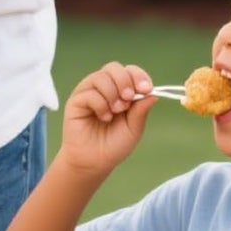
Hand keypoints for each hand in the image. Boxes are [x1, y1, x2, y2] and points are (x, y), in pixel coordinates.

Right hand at [58, 61, 155, 175]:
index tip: (146, 89)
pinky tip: (103, 118)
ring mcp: (89, 92)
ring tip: (115, 112)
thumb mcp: (133, 128)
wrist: (95, 162)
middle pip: (114, 67)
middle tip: (128, 100)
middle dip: (125, 81)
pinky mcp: (76, 100)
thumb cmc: (114, 145)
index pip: (129, 71)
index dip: (139, 76)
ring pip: (101, 77)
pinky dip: (100, 105)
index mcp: (120, 91)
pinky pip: (90, 92)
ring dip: (112, 94)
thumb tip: (153, 94)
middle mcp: (104, 87)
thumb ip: (140, 110)